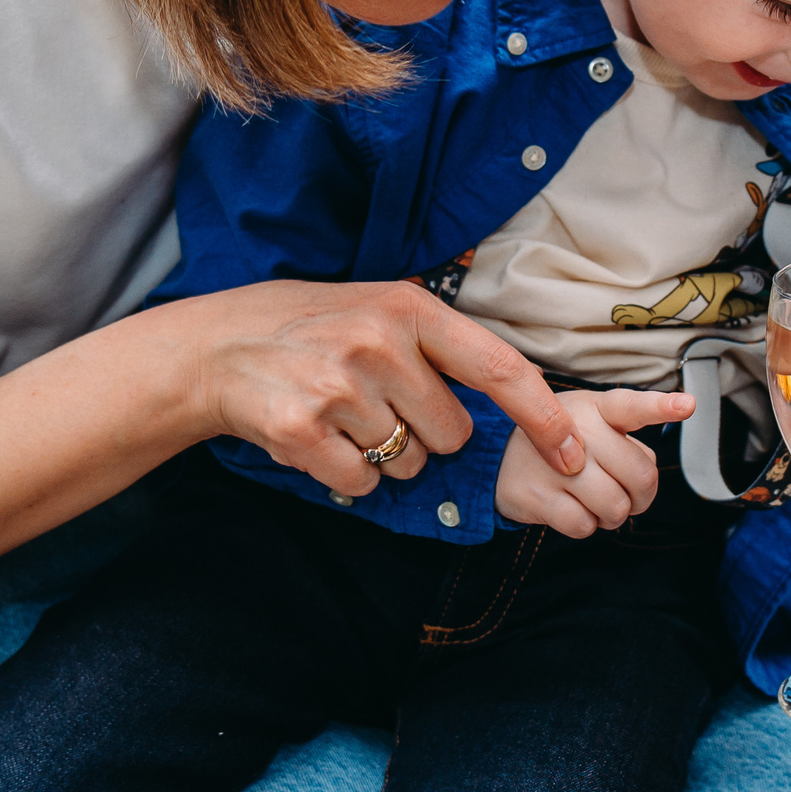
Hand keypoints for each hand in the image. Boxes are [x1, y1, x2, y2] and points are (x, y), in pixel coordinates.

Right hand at [185, 279, 584, 498]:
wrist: (217, 347)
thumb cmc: (313, 327)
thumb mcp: (381, 308)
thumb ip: (441, 344)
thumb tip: (520, 396)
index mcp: (410, 308)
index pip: (500, 368)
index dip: (543, 417)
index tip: (573, 452)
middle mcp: (380, 343)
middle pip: (452, 433)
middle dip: (427, 435)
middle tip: (380, 406)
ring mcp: (339, 386)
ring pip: (409, 463)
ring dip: (384, 455)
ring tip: (342, 415)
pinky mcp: (302, 429)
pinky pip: (363, 483)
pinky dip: (347, 475)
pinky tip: (319, 439)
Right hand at [496, 389, 694, 538]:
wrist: (500, 456)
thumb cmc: (564, 442)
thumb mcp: (593, 425)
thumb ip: (627, 443)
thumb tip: (643, 477)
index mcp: (596, 408)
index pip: (632, 406)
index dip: (661, 406)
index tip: (688, 405)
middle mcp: (576, 430)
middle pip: (640, 476)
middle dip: (641, 495)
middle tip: (626, 493)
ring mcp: (552, 463)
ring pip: (615, 507)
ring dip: (613, 515)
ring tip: (596, 501)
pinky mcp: (535, 496)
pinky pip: (583, 526)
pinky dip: (585, 525)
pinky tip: (572, 508)